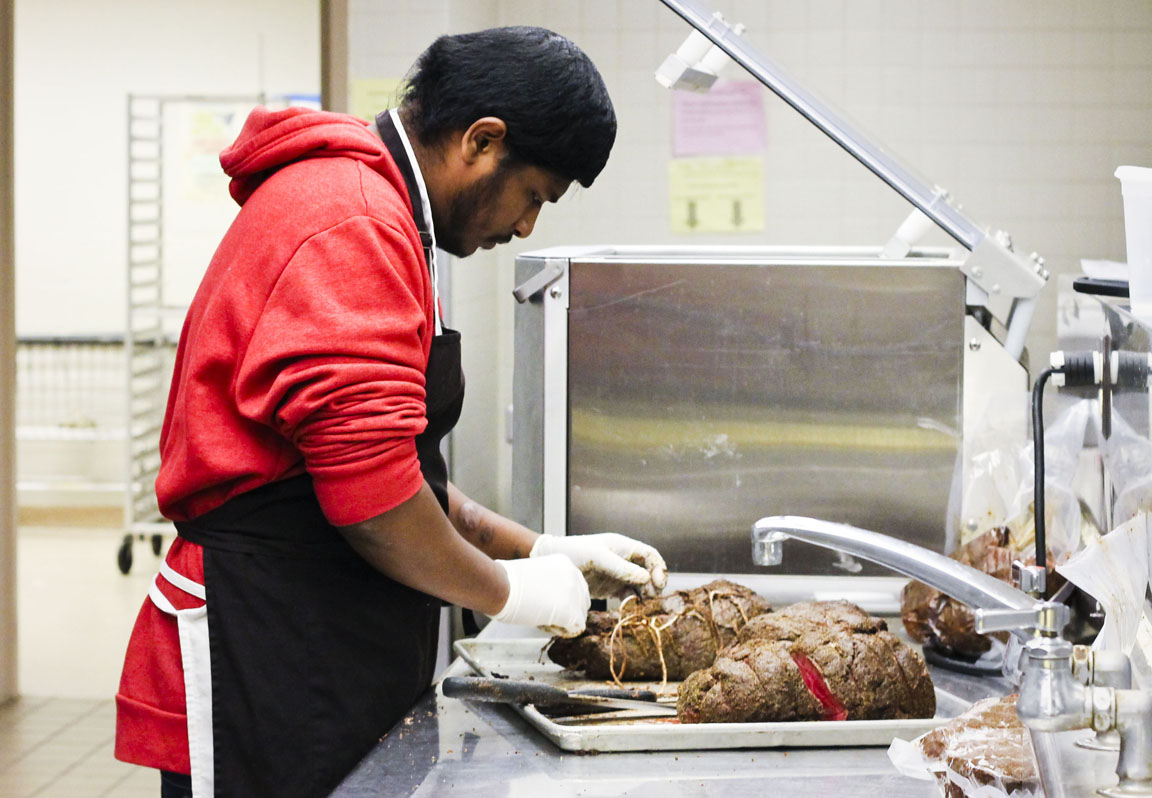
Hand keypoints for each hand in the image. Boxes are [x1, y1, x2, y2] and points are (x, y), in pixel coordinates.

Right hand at [489, 555, 590, 636]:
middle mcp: (574, 576)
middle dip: (570, 610)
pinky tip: (548, 626)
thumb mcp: (536, 573)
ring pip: (581, 615)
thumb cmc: (508, 580)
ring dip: (567, 620)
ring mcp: (574, 594)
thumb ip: (550, 582)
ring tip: (546, 620)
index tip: (550, 603)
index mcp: (565, 564)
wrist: (501, 586)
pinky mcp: (570, 612)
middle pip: (583, 600)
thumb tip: (551, 596)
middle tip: (550, 615)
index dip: (565, 598)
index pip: (577, 586)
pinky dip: (564, 630)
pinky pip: (576, 627)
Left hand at [531, 533, 667, 598]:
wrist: (552, 560)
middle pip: (648, 572)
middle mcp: (624, 560)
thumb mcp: (597, 556)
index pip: (649, 555)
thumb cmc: (574, 551)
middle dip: (654, 584)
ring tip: (643, 606)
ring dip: (645, 596)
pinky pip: (628, 596)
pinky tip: (632, 610)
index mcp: (623, 547)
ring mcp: (618, 575)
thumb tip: (646, 578)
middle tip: (651, 598)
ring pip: (641, 586)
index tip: (658, 581)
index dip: (658, 567)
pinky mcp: (611, 589)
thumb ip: (621, 567)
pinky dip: (633, 603)